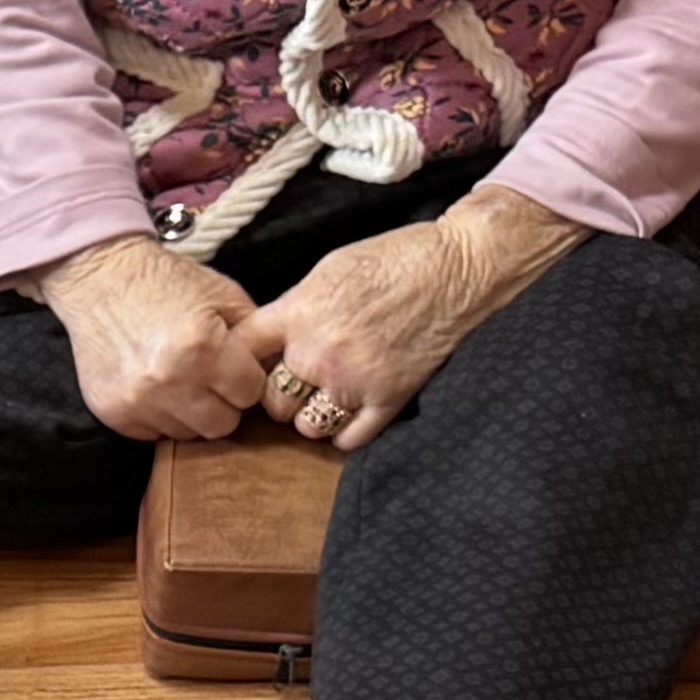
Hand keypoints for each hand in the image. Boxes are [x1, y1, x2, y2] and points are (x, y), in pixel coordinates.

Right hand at [38, 234, 271, 442]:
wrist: (99, 277)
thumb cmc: (165, 282)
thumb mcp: (222, 295)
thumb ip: (255, 337)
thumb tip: (276, 374)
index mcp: (202, 347)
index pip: (249, 395)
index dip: (246, 378)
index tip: (234, 365)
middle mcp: (168, 381)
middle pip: (222, 425)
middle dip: (223, 402)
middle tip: (210, 377)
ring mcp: (137, 401)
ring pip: (188, 434)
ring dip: (191, 412)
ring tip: (180, 379)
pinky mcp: (113, 413)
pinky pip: (153, 434)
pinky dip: (159, 414)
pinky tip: (154, 385)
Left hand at [243, 193, 580, 453]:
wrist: (457, 268)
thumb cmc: (394, 259)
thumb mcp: (328, 270)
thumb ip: (293, 308)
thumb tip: (267, 338)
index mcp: (298, 313)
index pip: (242, 353)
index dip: (242, 362)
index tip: (255, 364)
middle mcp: (319, 352)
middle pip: (271, 401)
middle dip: (280, 394)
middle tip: (298, 382)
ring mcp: (354, 381)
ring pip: (306, 427)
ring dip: (311, 416)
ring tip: (327, 396)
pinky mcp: (388, 399)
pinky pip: (347, 440)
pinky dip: (344, 431)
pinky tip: (351, 411)